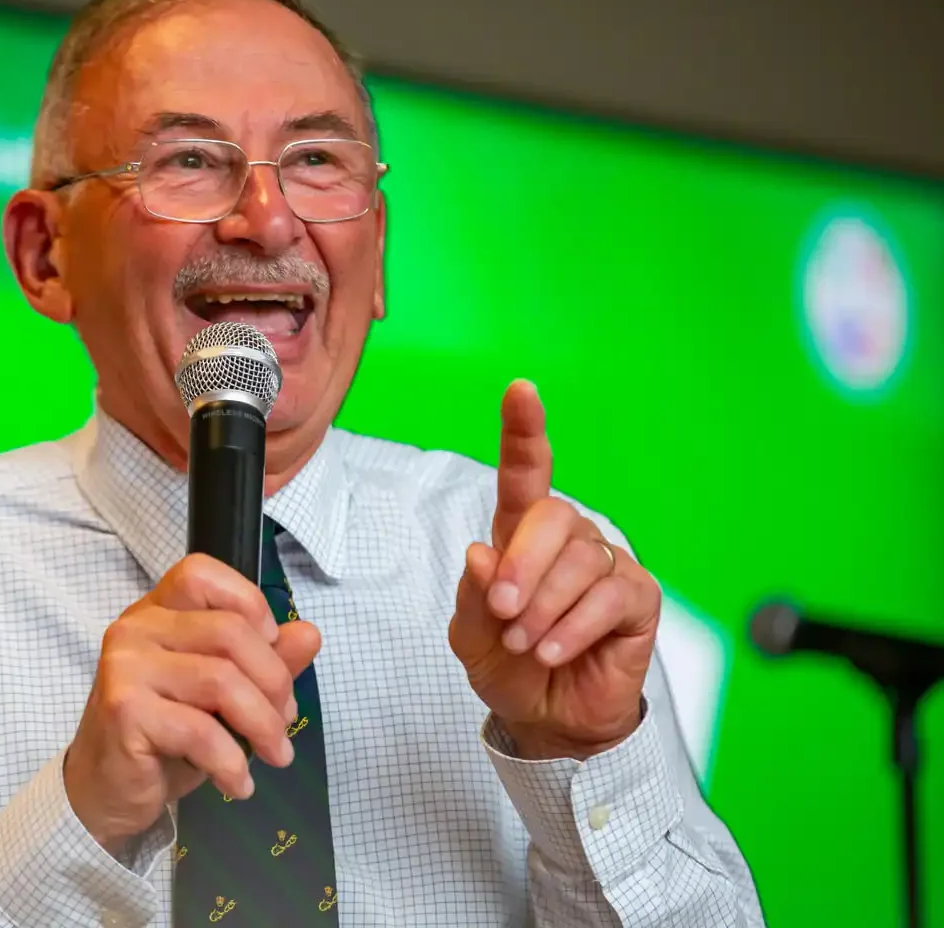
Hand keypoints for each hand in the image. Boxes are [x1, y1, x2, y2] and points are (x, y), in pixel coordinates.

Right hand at [64, 554, 320, 851]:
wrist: (106, 792)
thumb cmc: (163, 738)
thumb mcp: (221, 697)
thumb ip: (264, 661)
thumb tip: (309, 634)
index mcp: (157, 613)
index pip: (201, 574)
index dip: (249, 604)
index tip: (273, 649)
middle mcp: (135, 628)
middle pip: (228, 631)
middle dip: (274, 681)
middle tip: (285, 723)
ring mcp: (126, 666)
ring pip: (221, 680)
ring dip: (262, 725)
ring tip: (275, 755)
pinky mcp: (125, 710)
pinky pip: (199, 730)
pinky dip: (232, 762)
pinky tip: (238, 784)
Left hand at [448, 380, 660, 759]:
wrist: (547, 720)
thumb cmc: (509, 667)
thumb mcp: (471, 637)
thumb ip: (473, 596)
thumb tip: (482, 554)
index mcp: (520, 536)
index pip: (525, 474)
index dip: (524, 431)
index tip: (520, 390)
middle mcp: (568, 541)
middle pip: (552, 517)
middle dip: (522, 566)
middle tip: (504, 615)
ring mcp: (607, 566)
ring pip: (579, 563)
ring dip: (544, 609)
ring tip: (526, 646)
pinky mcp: (638, 599)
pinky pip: (609, 598)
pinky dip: (573, 627)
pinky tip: (553, 651)